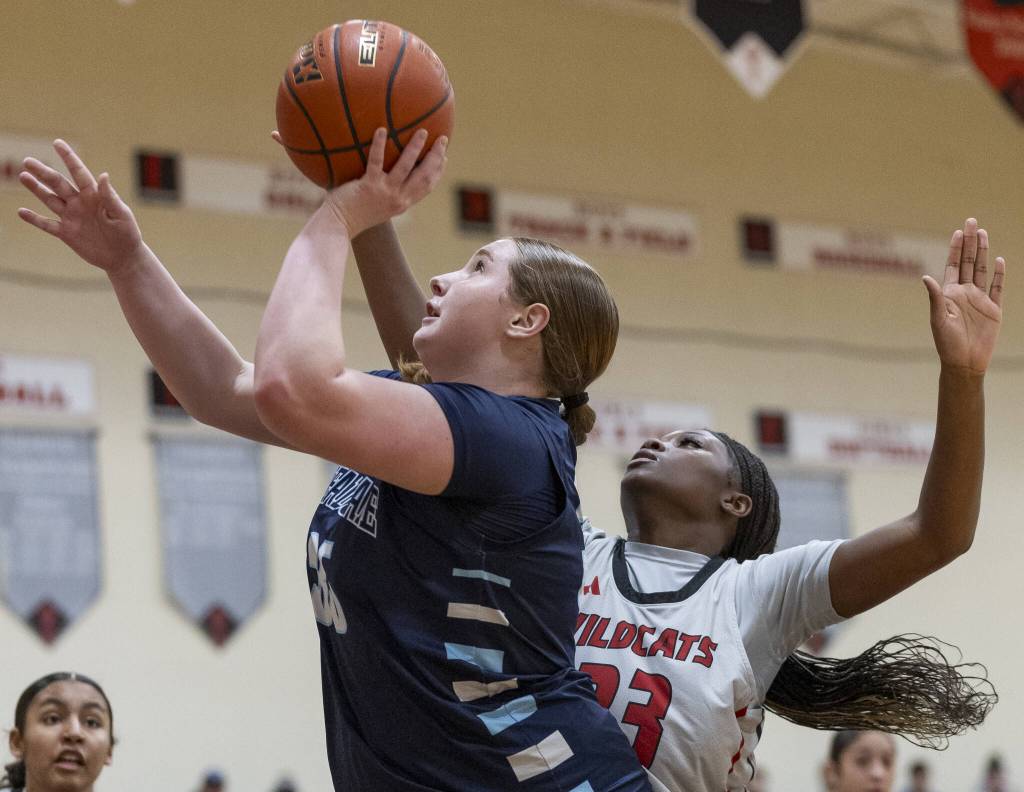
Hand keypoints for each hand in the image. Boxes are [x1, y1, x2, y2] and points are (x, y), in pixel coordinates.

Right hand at [17, 140, 143, 273]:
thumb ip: (110, 196)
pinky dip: (34, 219)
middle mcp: (80, 203)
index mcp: (94, 195)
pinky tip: (21, 212)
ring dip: (36, 189)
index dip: (68, 157)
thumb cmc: (128, 233)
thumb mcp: (121, 214)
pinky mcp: (67, 233)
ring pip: (50, 200)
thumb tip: (103, 175)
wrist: (124, 258)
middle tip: (27, 161)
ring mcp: (72, 217)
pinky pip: (47, 225)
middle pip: (58, 184)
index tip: (57, 142)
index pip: (78, 173)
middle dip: (43, 172)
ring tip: (23, 176)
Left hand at [321, 128, 447, 237]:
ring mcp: (385, 192)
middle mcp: (398, 199)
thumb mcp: (378, 205)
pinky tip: (382, 129)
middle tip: (442, 139)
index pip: (427, 186)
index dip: (438, 171)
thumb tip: (388, 172)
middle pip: (424, 176)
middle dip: (436, 156)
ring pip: (406, 167)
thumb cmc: (354, 214)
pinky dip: (379, 144)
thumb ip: (387, 192)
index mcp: (403, 203)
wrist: (338, 226)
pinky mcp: (369, 186)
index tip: (444, 156)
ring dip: (416, 148)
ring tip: (423, 131)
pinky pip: (376, 161)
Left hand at [922, 218, 1005, 374]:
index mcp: (949, 294)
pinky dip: (999, 274)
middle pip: (969, 262)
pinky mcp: (993, 309)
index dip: (955, 248)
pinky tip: (999, 260)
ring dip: (983, 252)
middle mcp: (964, 293)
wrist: (964, 362)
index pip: (953, 265)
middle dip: (970, 242)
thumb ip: (935, 298)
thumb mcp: (938, 319)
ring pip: (983, 270)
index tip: (958, 231)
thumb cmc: (946, 343)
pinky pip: (998, 288)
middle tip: (971, 221)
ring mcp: (980, 300)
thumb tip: (925, 277)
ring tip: (983, 233)